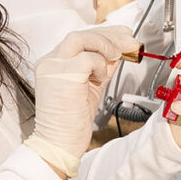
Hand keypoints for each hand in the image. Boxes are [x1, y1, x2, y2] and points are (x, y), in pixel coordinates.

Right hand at [28, 31, 120, 179]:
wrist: (59, 145)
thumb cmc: (70, 123)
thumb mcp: (90, 87)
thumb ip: (100, 68)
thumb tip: (117, 52)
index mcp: (53, 64)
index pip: (78, 40)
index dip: (102, 35)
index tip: (122, 36)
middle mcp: (50, 62)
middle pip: (79, 35)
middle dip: (109, 34)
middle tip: (129, 40)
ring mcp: (54, 67)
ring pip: (81, 38)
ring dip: (105, 45)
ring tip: (117, 56)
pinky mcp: (64, 75)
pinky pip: (88, 58)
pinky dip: (100, 65)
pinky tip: (101, 77)